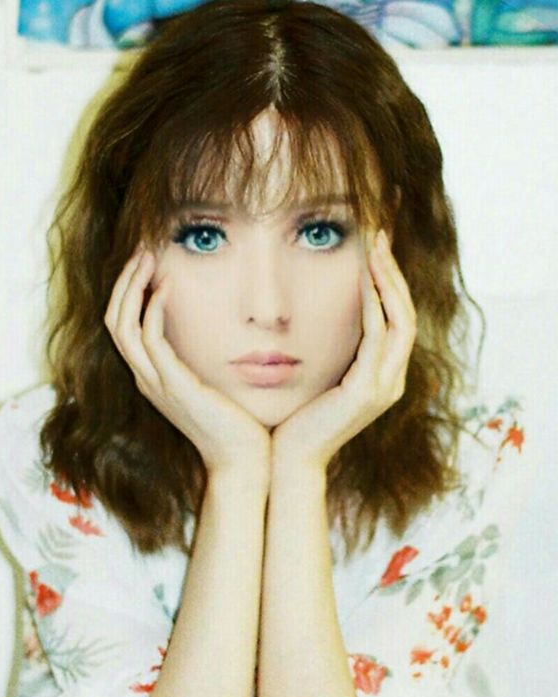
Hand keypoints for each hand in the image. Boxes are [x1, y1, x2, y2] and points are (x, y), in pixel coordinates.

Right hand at [104, 245, 271, 475]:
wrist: (242, 460)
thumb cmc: (233, 423)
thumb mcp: (208, 385)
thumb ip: (197, 359)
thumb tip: (207, 329)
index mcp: (150, 377)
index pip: (122, 327)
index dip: (126, 292)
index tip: (145, 263)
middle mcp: (145, 379)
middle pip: (113, 321)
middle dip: (124, 282)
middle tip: (141, 249)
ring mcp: (155, 384)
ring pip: (123, 326)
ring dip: (132, 287)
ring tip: (148, 257)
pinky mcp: (174, 386)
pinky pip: (151, 339)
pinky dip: (153, 308)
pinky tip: (166, 286)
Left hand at [271, 229, 416, 472]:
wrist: (289, 461)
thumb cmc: (296, 421)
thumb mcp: (320, 380)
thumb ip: (333, 355)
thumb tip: (322, 321)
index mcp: (383, 377)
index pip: (398, 321)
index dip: (391, 283)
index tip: (376, 249)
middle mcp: (392, 381)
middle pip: (407, 314)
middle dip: (394, 272)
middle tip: (380, 235)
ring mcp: (384, 388)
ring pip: (400, 322)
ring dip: (388, 281)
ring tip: (374, 248)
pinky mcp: (367, 392)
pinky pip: (377, 339)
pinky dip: (373, 306)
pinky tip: (363, 281)